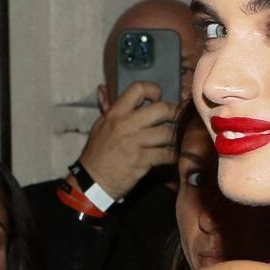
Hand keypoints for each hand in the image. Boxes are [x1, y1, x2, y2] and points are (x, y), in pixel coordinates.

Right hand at [78, 80, 177, 199]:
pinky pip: (166, 154)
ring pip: (168, 133)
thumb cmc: (97, 153)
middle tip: (176, 118)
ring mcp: (135, 142)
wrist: (92, 181)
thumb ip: (107, 107)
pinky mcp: (142, 160)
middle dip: (174, 113)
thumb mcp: (99, 126)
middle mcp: (126, 124)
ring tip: (176, 139)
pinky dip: (173, 155)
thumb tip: (103, 88)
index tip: (158, 98)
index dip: (153, 90)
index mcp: (116, 113)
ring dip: (175, 137)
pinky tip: (173, 156)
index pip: (138, 89)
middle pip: (161, 109)